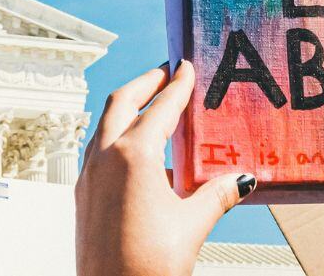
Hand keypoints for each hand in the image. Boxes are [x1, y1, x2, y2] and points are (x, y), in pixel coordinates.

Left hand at [76, 61, 254, 275]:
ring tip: (153, 108)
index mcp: (133, 157)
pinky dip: (118, 138)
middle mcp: (104, 159)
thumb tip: (240, 180)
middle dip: (146, 84)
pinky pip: (99, 152)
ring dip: (129, 110)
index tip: (187, 67)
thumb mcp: (192, 225)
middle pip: (122, 103)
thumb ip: (217, 195)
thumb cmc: (146, 267)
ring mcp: (89, 177)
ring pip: (106, 126)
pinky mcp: (83, 196)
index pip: (161, 108)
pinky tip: (140, 155)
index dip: (177, 86)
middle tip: (167, 75)